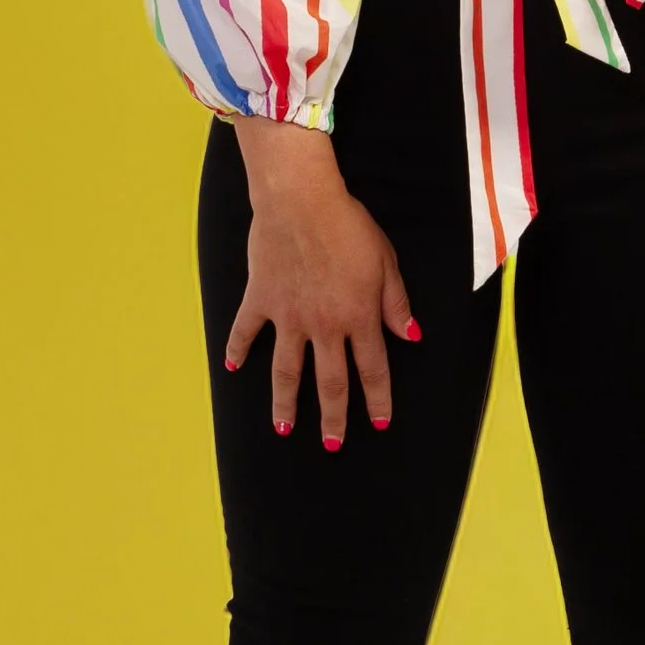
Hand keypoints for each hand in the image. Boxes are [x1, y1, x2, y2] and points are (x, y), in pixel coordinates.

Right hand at [224, 123, 417, 446]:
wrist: (300, 199)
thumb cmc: (347, 224)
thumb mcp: (385, 261)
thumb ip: (396, 303)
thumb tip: (411, 336)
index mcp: (358, 316)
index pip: (372, 369)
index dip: (377, 399)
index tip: (379, 422)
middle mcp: (324, 325)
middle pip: (330, 383)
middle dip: (333, 418)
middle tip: (332, 445)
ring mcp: (289, 316)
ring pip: (287, 371)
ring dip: (286, 403)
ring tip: (284, 428)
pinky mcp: (261, 299)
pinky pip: (246, 331)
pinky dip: (238, 350)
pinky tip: (233, 368)